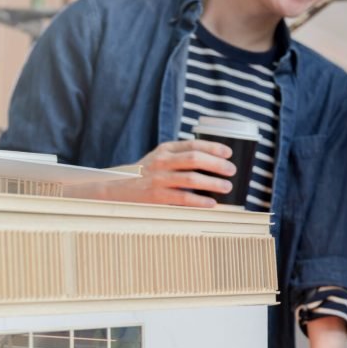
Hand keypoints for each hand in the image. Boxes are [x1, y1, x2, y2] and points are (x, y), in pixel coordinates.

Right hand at [68, 140, 235, 206]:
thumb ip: (181, 157)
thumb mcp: (160, 159)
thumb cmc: (145, 174)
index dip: (213, 147)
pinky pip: (182, 198)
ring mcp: (158, 179)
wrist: (114, 189)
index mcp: (165, 150)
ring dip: (212, 183)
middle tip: (231, 170)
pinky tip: (211, 203)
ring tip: (226, 187)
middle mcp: (161, 161)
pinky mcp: (155, 196)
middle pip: (195, 159)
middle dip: (217, 164)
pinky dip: (200, 201)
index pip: (193, 144)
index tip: (228, 152)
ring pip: (191, 178)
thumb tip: (215, 162)